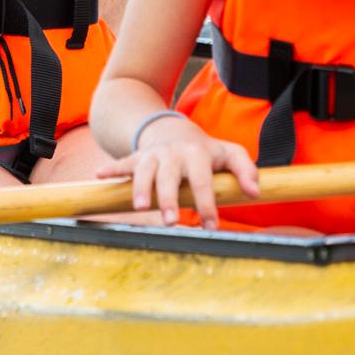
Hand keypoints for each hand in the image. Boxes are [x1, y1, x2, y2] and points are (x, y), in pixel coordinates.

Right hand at [94, 119, 260, 226]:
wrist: (172, 129)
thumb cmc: (204, 150)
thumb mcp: (229, 153)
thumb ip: (246, 169)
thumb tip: (255, 192)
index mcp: (197, 154)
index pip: (202, 180)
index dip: (207, 203)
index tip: (211, 226)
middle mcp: (173, 154)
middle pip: (170, 176)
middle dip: (170, 198)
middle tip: (172, 221)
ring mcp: (153, 155)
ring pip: (145, 170)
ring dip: (141, 188)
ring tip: (140, 207)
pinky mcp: (137, 157)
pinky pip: (123, 162)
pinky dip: (111, 169)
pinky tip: (99, 176)